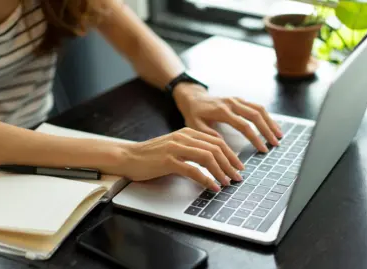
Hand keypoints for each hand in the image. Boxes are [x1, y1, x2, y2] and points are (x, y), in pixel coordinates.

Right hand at [114, 128, 244, 191]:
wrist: (128, 156)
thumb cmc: (151, 155)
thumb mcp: (176, 146)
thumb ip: (193, 149)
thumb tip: (214, 161)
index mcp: (188, 132)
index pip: (217, 141)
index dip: (231, 154)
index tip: (238, 166)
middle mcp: (184, 137)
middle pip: (215, 148)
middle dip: (230, 164)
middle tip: (237, 176)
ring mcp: (176, 148)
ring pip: (207, 157)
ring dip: (221, 172)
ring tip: (227, 182)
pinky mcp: (168, 161)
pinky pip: (193, 170)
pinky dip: (206, 180)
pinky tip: (212, 187)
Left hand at [173, 83, 282, 151]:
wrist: (193, 98)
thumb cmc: (194, 114)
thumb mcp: (196, 127)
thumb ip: (209, 135)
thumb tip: (224, 146)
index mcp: (222, 111)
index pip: (244, 126)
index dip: (255, 138)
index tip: (263, 150)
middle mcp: (232, 103)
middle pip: (256, 115)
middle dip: (268, 130)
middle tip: (276, 143)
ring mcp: (237, 100)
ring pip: (259, 109)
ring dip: (270, 122)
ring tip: (279, 135)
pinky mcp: (240, 100)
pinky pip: (256, 106)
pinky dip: (266, 116)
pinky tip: (271, 126)